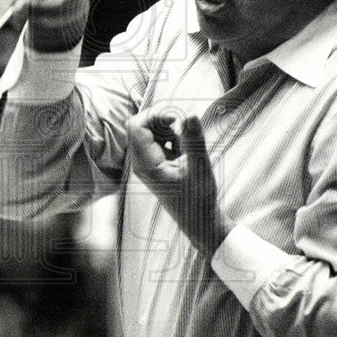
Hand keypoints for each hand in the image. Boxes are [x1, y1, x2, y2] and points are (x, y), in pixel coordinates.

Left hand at [126, 108, 231, 256]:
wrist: (198, 221)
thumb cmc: (198, 199)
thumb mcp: (200, 167)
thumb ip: (194, 140)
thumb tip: (190, 114)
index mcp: (146, 164)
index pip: (136, 126)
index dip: (154, 115)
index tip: (176, 120)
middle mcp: (141, 163)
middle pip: (140, 126)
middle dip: (161, 121)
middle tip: (183, 129)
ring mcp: (146, 164)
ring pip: (149, 132)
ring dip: (167, 129)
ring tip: (185, 145)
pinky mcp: (155, 164)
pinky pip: (156, 141)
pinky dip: (170, 138)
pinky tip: (183, 151)